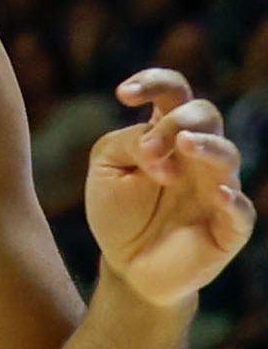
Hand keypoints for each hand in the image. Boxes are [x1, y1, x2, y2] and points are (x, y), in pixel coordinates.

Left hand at [87, 68, 257, 305]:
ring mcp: (218, 188)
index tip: (123, 94)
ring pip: (228, 154)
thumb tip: (155, 143)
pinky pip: (242, 211)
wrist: (127, 266)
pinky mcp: (229, 227)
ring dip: (206, 146)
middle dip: (178, 120)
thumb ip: (124, 142)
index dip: (154, 82)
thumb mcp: (106, 169)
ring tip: (184, 144)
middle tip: (148, 148)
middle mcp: (198, 155)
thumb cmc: (118, 211)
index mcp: (167, 134)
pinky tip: (218, 194)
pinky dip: (233, 200)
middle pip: (206, 115)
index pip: (174, 92)